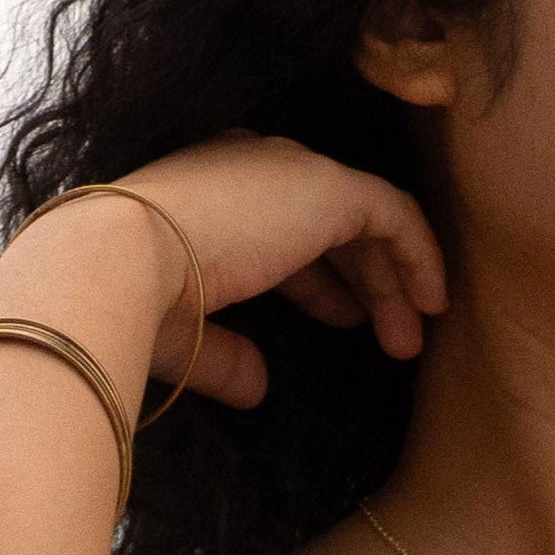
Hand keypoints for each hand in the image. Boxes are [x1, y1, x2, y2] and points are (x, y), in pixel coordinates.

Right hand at [111, 133, 447, 404]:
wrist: (121, 258)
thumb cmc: (134, 300)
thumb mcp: (184, 334)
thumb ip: (226, 355)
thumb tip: (258, 388)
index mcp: (213, 192)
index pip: (284, 226)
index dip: (321, 276)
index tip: (345, 320)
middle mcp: (251, 166)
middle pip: (330, 220)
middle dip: (367, 282)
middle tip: (395, 341)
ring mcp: (288, 170)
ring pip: (364, 219)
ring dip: (393, 280)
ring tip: (411, 341)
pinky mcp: (324, 186)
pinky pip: (392, 212)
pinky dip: (418, 253)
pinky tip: (432, 304)